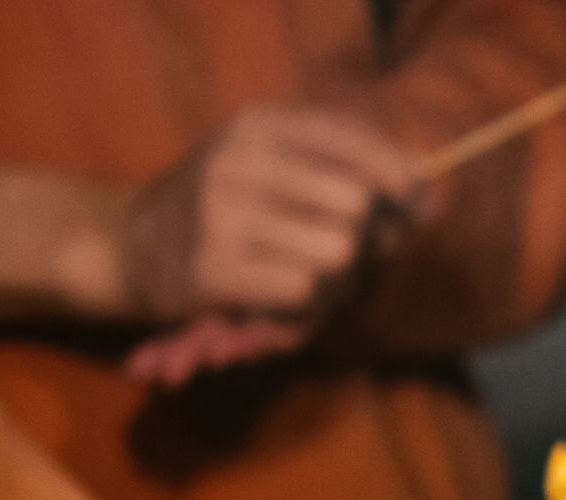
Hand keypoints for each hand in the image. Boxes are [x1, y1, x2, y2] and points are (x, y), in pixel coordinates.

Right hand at [120, 104, 423, 324]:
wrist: (133, 245)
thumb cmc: (229, 212)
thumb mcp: (278, 172)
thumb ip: (350, 175)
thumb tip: (432, 194)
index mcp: (258, 126)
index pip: (348, 138)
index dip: (395, 170)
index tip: (419, 196)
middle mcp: (239, 159)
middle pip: (354, 204)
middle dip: (364, 238)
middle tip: (342, 254)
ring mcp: (223, 212)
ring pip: (336, 252)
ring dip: (335, 279)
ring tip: (302, 277)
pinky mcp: (214, 267)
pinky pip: (303, 291)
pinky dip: (302, 306)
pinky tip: (273, 298)